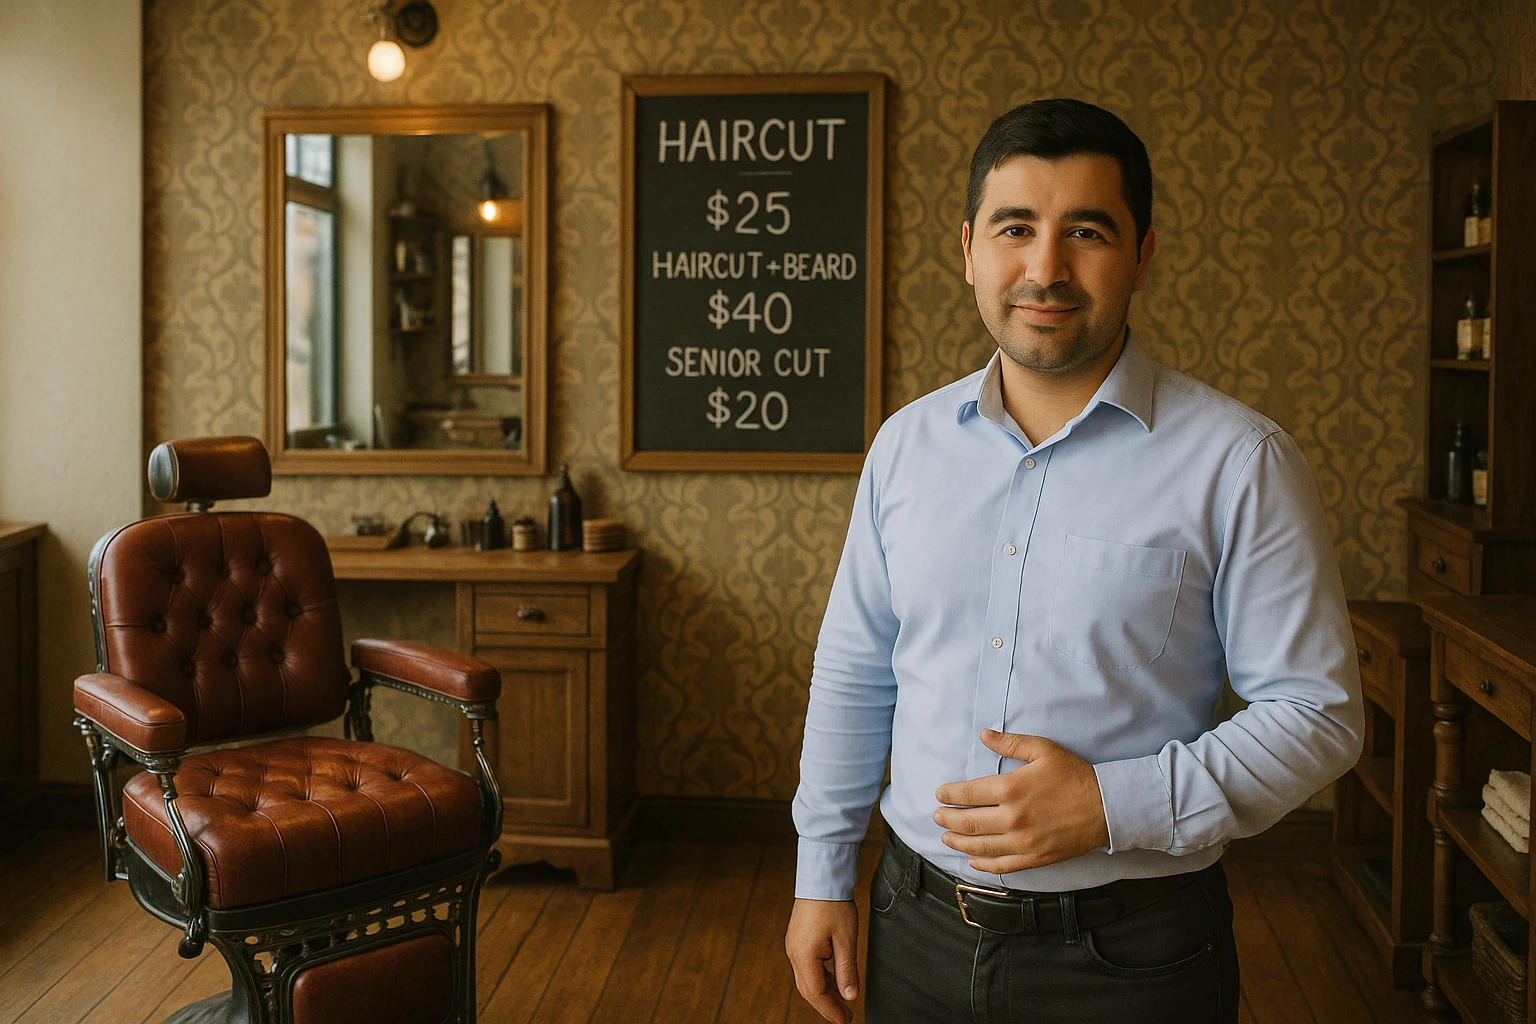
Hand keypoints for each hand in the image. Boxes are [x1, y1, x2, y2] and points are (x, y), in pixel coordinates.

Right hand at [785, 898, 859, 1022]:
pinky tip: (834, 979)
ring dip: (823, 992)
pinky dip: (820, 977)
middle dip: (826, 1005)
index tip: (846, 1020)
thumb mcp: (846, 941)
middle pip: (808, 990)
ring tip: (842, 1000)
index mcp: (805, 956)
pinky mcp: (797, 941)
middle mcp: (794, 954)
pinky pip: (806, 967)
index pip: (817, 994)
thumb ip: (847, 971)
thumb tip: (850, 997)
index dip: (831, 1011)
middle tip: (845, 1016)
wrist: (821, 880)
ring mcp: (793, 947)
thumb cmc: (834, 906)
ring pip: (806, 979)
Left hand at [933, 729, 1110, 873]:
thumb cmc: (1074, 775)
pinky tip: (972, 860)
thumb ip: (1010, 742)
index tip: (939, 794)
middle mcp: (1012, 818)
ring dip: (958, 842)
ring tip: (946, 837)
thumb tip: (983, 735)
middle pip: (968, 823)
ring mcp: (1023, 842)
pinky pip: (1001, 865)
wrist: (1106, 807)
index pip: (967, 794)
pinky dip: (982, 864)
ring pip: (979, 846)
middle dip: (947, 819)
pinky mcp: (1034, 858)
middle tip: (937, 816)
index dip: (949, 794)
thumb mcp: (1043, 750)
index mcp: (1011, 789)